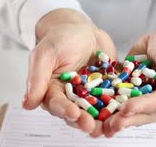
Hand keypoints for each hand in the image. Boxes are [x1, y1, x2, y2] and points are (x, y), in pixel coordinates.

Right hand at [22, 8, 116, 136]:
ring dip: (104, 121)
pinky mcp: (107, 90)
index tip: (74, 114)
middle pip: (78, 114)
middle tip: (94, 127)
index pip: (58, 105)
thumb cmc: (59, 38)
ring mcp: (90, 96)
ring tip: (112, 126)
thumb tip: (27, 104)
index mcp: (52, 91)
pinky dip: (120, 106)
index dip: (66, 111)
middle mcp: (71, 98)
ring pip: (97, 112)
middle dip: (86, 122)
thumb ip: (37, 78)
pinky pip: (114, 100)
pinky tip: (128, 110)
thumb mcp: (46, 53)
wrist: (81, 28)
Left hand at [103, 13, 155, 136]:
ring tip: (99, 123)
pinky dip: (105, 104)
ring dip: (114, 118)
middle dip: (125, 119)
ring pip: (128, 112)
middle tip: (109, 123)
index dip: (142, 107)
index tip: (126, 109)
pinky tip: (92, 109)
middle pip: (142, 113)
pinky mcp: (129, 93)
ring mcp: (143, 99)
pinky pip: (117, 99)